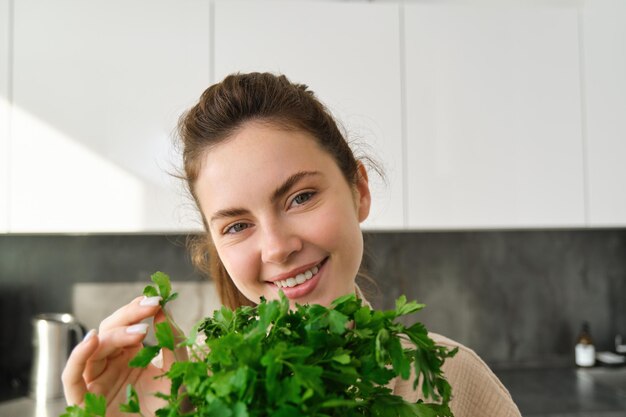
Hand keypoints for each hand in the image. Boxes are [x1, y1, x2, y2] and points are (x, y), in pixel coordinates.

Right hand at [62, 295, 187, 416]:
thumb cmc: (167, 409)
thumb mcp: (176, 371)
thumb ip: (171, 341)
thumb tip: (162, 309)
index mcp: (131, 356)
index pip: (128, 324)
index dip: (138, 309)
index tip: (156, 298)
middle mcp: (111, 365)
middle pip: (109, 330)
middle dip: (129, 315)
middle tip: (149, 305)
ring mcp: (95, 381)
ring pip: (94, 348)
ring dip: (114, 334)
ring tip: (139, 331)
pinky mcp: (82, 401)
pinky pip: (71, 376)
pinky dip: (78, 356)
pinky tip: (93, 340)